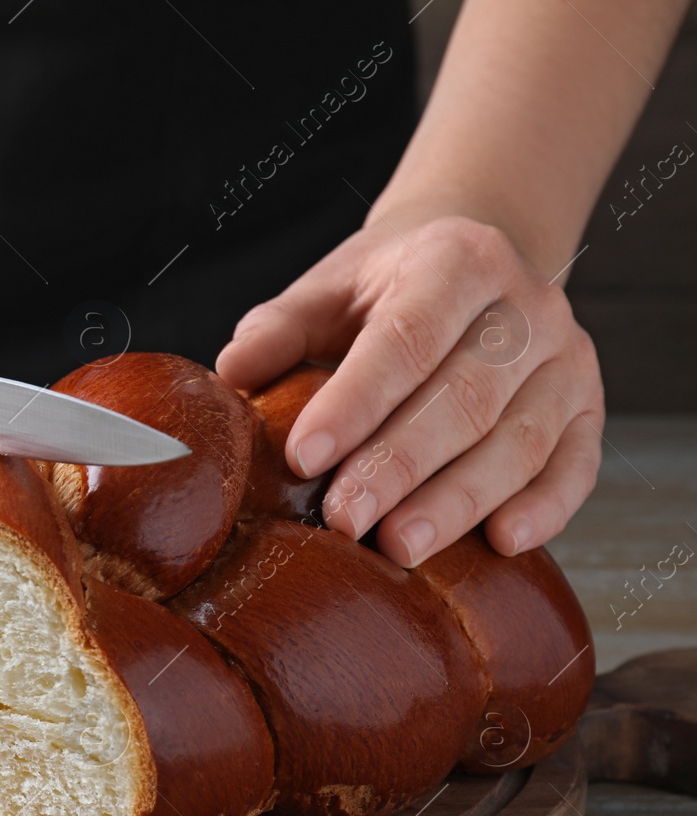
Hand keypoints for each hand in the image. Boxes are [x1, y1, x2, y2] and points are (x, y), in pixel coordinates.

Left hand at [215, 213, 603, 566]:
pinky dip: (544, 508)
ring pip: (521, 439)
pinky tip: (501, 543)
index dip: (355, 403)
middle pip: (465, 398)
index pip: (406, 339)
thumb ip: (279, 328)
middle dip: (400, 466)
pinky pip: (576, 465)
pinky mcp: (589, 407)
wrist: (473, 261)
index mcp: (457, 261)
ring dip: (459, 500)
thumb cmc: (387, 290)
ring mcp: (566, 360)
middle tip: (345, 520)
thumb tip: (232, 371)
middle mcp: (526, 307)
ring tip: (400, 547)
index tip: (304, 457)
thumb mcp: (328, 290)